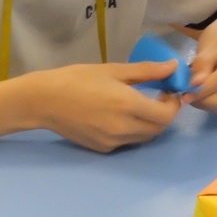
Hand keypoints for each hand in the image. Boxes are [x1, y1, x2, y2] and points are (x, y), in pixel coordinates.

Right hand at [33, 60, 181, 151]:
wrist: (44, 101)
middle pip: (158, 129)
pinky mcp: (103, 148)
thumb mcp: (113, 70)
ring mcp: (113, 141)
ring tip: (139, 106)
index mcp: (127, 105)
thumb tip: (173, 67)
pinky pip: (127, 142)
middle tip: (157, 98)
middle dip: (164, 115)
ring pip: (144, 138)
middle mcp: (123, 128)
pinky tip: (120, 117)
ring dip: (150, 124)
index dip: (173, 105)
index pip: (166, 115)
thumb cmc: (76, 79)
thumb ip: (147, 71)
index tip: (168, 92)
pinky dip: (132, 131)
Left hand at [182, 15, 216, 115]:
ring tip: (195, 92)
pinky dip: (214, 105)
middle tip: (188, 96)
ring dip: (210, 105)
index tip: (184, 94)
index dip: (203, 91)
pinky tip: (205, 94)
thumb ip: (202, 64)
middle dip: (208, 102)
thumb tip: (195, 85)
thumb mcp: (209, 44)